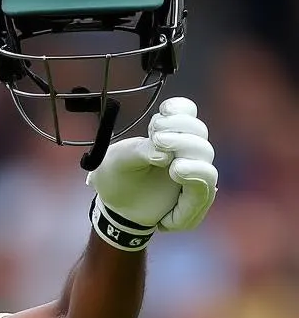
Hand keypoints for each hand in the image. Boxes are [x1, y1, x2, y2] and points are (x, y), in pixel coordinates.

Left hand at [86, 97, 217, 234]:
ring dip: (187, 149)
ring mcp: (194, 174)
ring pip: (205, 155)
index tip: (164, 110)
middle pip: (199, 133)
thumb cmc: (116, 178)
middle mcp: (186, 151)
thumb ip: (141, 151)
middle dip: (180, 131)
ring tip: (166, 154)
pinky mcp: (193, 199)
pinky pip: (204, 188)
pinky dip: (195, 175)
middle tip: (157, 137)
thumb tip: (165, 155)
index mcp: (170, 135)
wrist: (113, 207)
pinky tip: (177, 169)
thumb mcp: (119, 160)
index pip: (187, 114)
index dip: (181, 110)